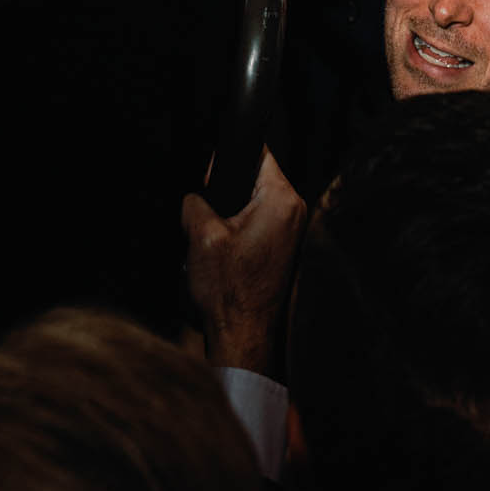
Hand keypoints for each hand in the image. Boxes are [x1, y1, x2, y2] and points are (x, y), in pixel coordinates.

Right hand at [181, 146, 306, 374]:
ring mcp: (293, 233)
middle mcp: (295, 213)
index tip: (212, 173)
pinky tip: (224, 254)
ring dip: (232, 216)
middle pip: (255, 179)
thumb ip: (194, 202)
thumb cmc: (229, 292)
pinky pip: (259, 225)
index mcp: (281, 201)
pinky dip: (239, 233)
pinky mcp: (284, 251)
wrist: (242, 336)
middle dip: (228, 192)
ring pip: (254, 204)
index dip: (230, 157)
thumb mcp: (200, 235)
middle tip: (209, 216)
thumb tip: (195, 196)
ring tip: (215, 240)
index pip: (260, 153)